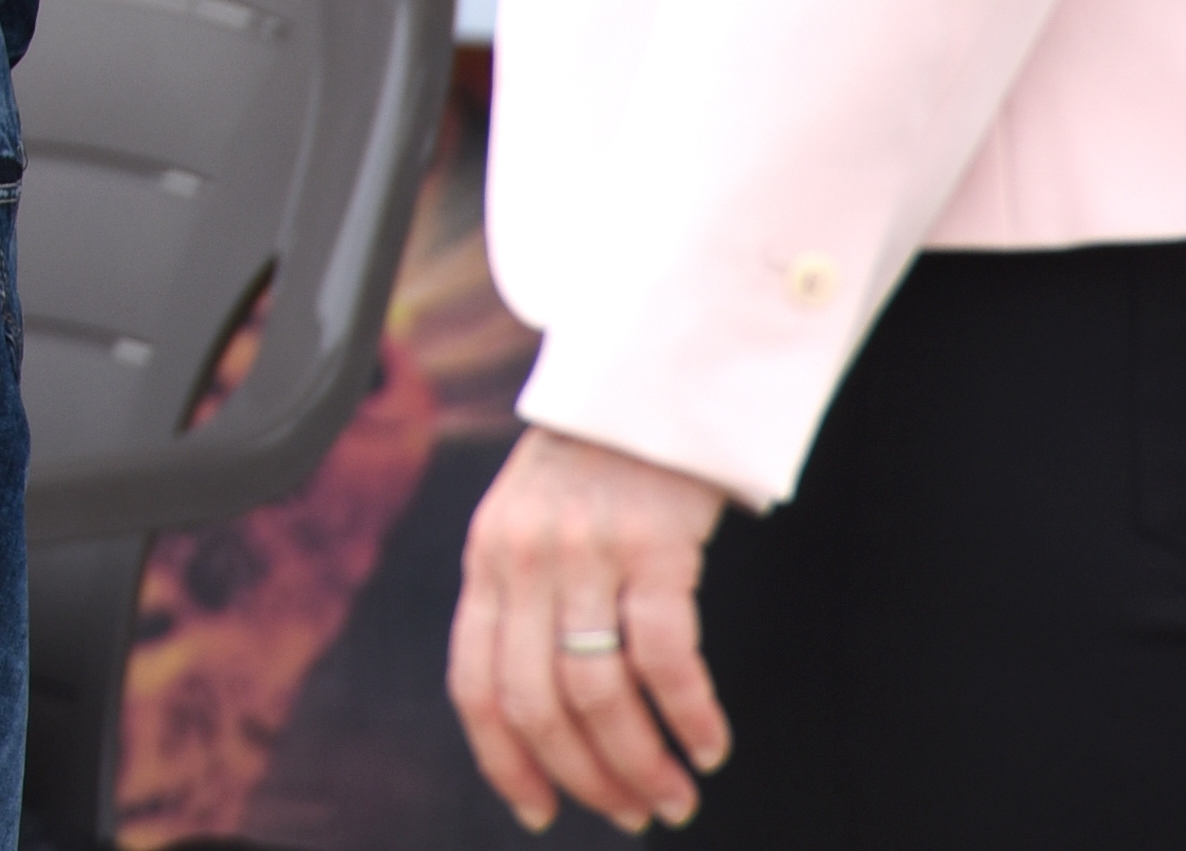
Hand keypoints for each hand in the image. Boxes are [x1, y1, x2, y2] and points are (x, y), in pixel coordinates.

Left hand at [449, 425, 736, 832]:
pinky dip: (689, 714)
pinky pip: (665, 655)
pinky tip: (710, 744)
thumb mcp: (525, 520)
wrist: (648, 377)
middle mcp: (523, 559)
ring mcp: (586, 552)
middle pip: (538, 703)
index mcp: (485, 561)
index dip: (504, 760)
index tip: (539, 810)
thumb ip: (521, 597)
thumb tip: (540, 710)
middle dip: (585, 776)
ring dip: (640, 762)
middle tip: (630, 813)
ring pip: (599, 692)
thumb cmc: (594, 461)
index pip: (475, 685)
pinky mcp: (653, 545)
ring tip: (674, 798)